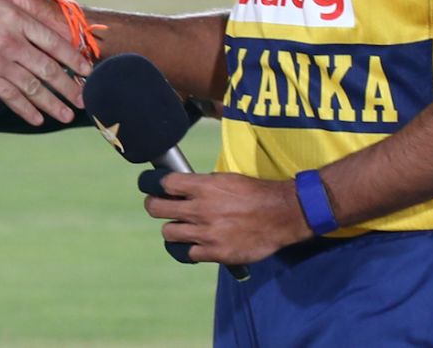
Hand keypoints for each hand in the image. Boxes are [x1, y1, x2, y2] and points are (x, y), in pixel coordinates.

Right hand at [0, 0, 91, 125]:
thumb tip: (38, 8)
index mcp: (19, 18)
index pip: (54, 41)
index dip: (72, 57)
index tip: (87, 70)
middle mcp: (13, 41)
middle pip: (48, 68)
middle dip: (68, 87)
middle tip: (83, 100)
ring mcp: (1, 61)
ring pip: (33, 86)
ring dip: (52, 103)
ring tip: (67, 115)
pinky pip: (11, 96)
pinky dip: (25, 109)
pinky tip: (38, 119)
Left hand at [142, 171, 311, 264]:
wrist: (282, 214)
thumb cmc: (255, 193)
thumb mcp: (226, 179)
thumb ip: (201, 185)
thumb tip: (181, 186)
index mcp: (203, 186)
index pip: (163, 184)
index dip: (152, 183)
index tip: (150, 185)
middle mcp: (201, 209)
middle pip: (156, 209)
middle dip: (153, 205)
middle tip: (156, 205)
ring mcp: (207, 233)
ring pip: (168, 233)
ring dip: (171, 229)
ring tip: (179, 227)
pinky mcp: (216, 253)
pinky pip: (188, 253)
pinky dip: (189, 249)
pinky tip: (195, 243)